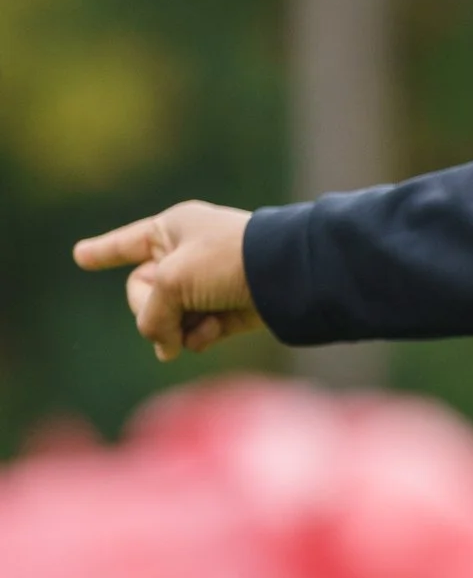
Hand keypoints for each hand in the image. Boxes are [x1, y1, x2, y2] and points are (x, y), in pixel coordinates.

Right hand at [72, 201, 260, 361]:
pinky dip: (199, 336)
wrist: (287, 276)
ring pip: (170, 317)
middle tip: (171, 312)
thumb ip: (152, 314)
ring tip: (195, 327)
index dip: (103, 251)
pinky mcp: (229, 311)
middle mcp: (187, 254)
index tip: (80, 256)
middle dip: (152, 310)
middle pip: (144, 291)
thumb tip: (164, 348)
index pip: (127, 243)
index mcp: (172, 229)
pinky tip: (210, 333)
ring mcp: (208, 284)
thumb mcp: (172, 281)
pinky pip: (196, 331)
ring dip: (176, 328)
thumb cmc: (227, 260)